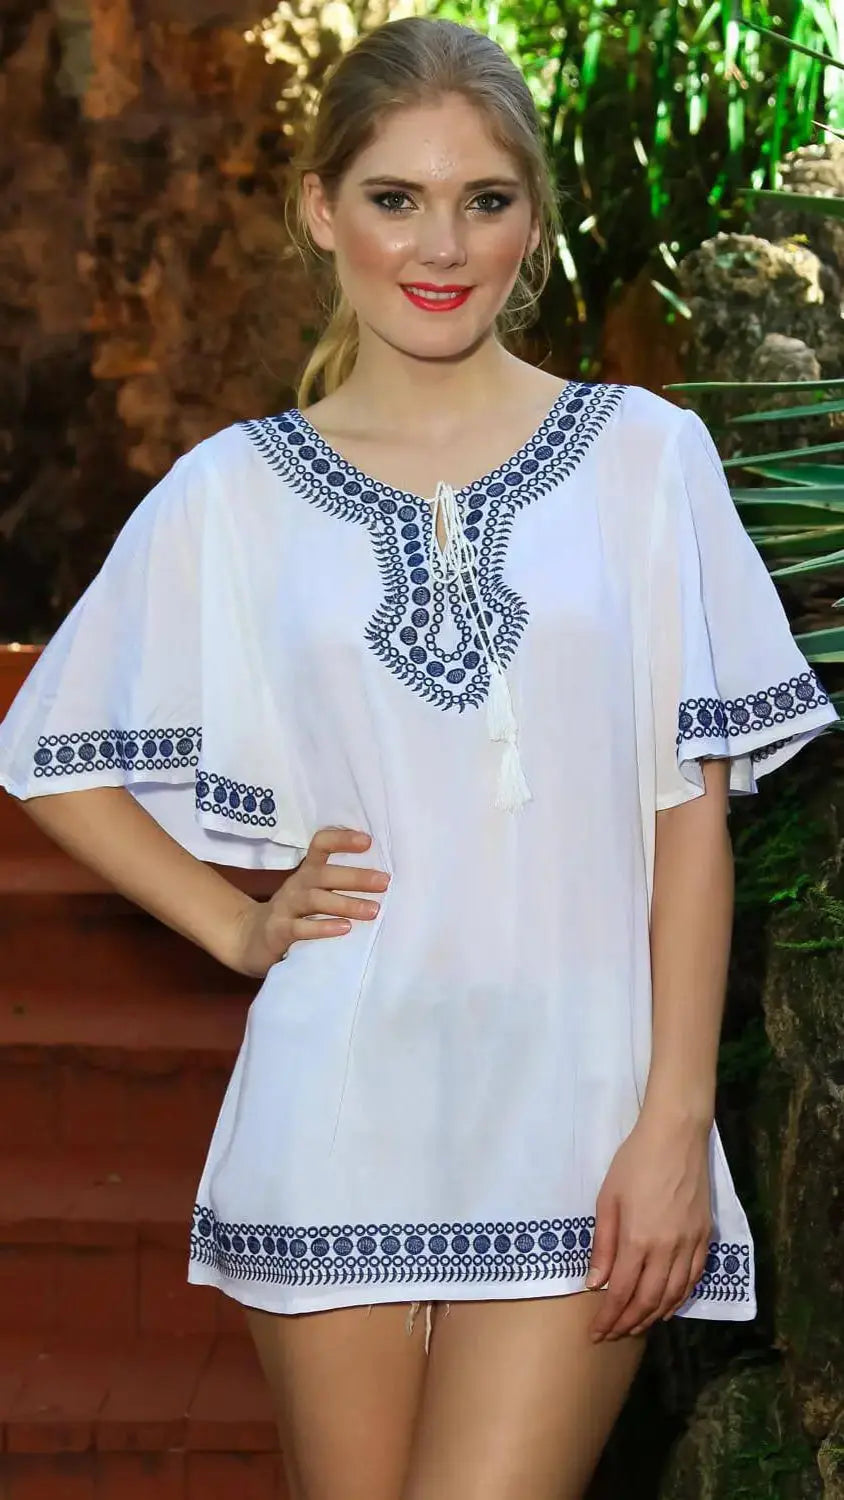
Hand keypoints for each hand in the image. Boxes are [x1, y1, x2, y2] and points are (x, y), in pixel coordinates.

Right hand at [230, 826, 389, 977]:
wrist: (250, 939)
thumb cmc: (293, 914)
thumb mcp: (312, 893)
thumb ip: (337, 885)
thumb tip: (383, 881)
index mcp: (307, 872)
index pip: (320, 844)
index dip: (342, 839)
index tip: (368, 841)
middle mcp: (296, 885)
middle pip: (323, 874)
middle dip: (355, 877)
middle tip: (384, 881)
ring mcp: (285, 908)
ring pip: (314, 899)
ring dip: (345, 903)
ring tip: (372, 910)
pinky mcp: (278, 932)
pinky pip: (300, 928)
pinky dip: (322, 928)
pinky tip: (344, 929)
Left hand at [585, 1108, 712, 1340]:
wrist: (675, 1136)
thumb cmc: (634, 1162)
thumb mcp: (607, 1198)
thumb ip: (603, 1244)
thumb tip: (595, 1284)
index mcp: (637, 1239)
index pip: (621, 1293)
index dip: (609, 1317)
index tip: (597, 1333)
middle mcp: (666, 1249)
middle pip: (647, 1300)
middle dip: (628, 1323)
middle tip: (613, 1335)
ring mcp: (689, 1245)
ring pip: (672, 1295)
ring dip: (653, 1316)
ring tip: (636, 1326)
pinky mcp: (704, 1237)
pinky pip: (693, 1279)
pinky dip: (679, 1299)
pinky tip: (668, 1307)